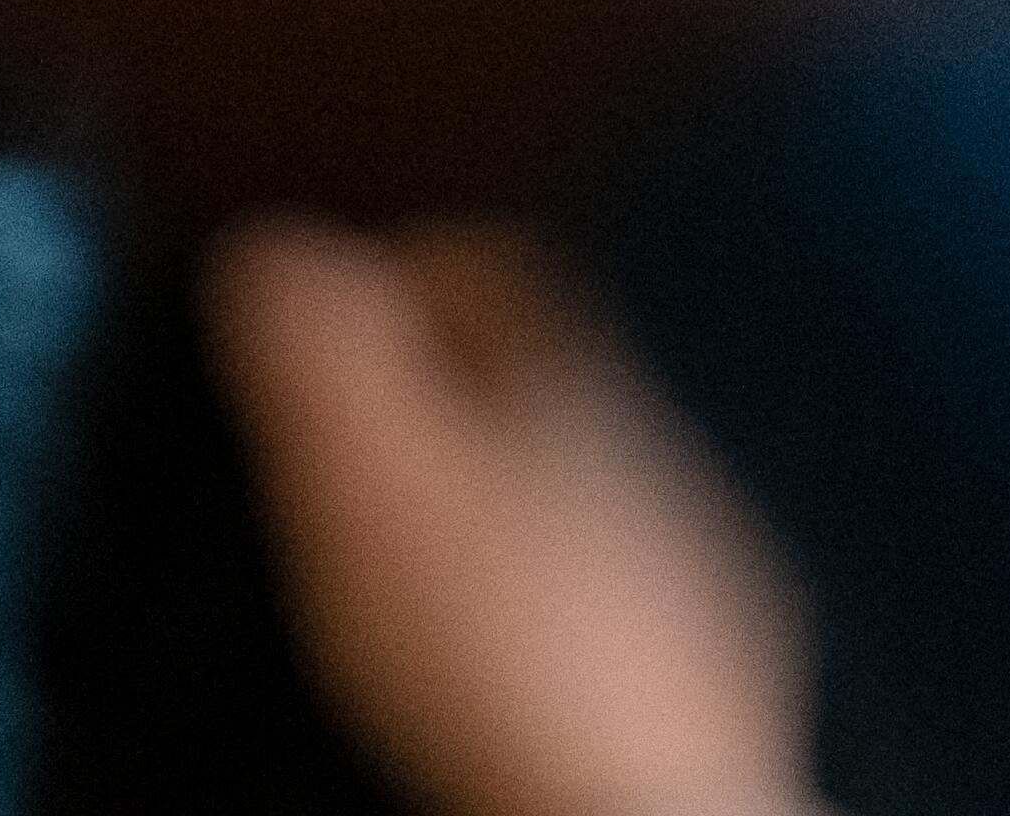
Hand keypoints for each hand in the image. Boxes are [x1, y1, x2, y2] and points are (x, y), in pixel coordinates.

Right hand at [207, 217, 810, 815]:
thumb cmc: (501, 656)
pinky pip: (635, 599)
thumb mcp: (365, 479)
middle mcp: (667, 448)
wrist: (638, 812)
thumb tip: (280, 249)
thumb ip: (318, 351)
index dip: (401, 267)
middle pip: (547, 376)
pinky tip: (513, 659)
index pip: (494, 262)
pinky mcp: (728, 666)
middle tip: (354, 453)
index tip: (331, 318)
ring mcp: (708, 559)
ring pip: (594, 488)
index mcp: (577, 377)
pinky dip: (567, 607)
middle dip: (449, 399)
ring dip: (512, 506)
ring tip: (423, 567)